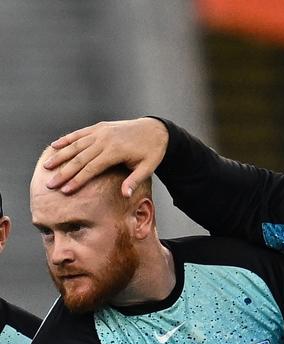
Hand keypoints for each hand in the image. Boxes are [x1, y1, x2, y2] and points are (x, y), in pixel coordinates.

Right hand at [44, 117, 168, 196]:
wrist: (156, 130)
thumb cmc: (152, 152)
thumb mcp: (148, 168)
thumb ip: (134, 181)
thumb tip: (124, 195)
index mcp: (115, 151)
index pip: (92, 168)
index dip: (78, 180)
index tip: (66, 191)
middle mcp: (105, 140)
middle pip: (80, 158)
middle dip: (64, 172)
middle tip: (51, 184)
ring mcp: (101, 132)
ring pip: (76, 145)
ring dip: (60, 156)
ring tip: (46, 166)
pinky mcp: (100, 127)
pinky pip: (80, 134)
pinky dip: (66, 139)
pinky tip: (54, 146)